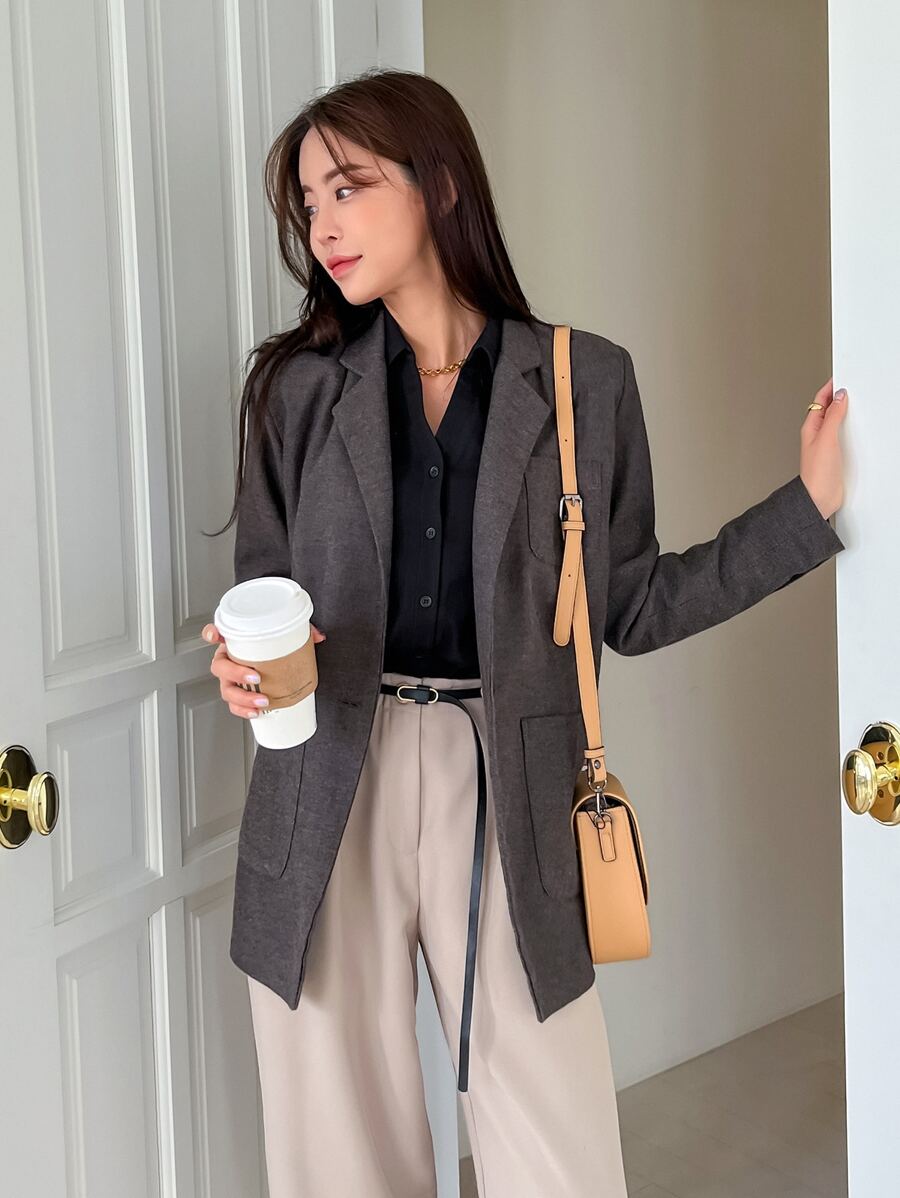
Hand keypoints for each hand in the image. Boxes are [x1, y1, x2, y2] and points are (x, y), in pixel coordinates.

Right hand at [201, 621, 325, 718]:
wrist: (275, 663)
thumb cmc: (273, 646)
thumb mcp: (287, 634)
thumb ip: (301, 631)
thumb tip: (319, 636)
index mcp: (233, 642)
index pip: (215, 633)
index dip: (211, 634)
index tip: (215, 635)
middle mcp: (228, 660)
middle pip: (219, 666)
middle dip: (235, 674)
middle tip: (255, 677)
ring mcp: (230, 679)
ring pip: (226, 690)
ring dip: (242, 698)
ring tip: (262, 701)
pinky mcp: (238, 695)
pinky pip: (234, 706)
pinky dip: (243, 711)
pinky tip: (254, 713)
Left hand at [799, 377, 847, 519]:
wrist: (818, 498)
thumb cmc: (816, 473)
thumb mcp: (826, 438)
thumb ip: (833, 416)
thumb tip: (839, 396)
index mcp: (811, 428)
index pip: (819, 402)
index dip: (829, 388)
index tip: (839, 377)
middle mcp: (817, 435)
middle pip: (827, 410)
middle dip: (837, 397)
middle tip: (848, 385)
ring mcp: (826, 445)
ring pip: (835, 422)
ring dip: (843, 412)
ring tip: (852, 401)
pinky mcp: (835, 455)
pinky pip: (842, 436)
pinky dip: (849, 427)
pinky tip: (855, 428)